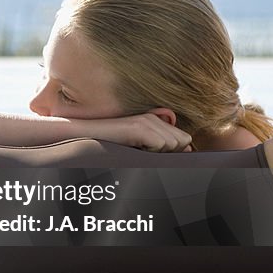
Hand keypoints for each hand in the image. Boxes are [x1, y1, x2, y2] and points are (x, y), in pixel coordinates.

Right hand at [75, 113, 192, 151]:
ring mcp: (147, 121)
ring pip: (174, 144)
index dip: (173, 152)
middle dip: (169, 153)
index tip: (151, 154)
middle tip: (143, 153)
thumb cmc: (110, 148)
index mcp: (155, 121)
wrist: (83, 139)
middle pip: (183, 142)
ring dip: (158, 154)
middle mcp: (154, 117)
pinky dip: (151, 153)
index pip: (184, 139)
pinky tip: (133, 150)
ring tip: (136, 151)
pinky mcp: (140, 126)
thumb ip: (161, 146)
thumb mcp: (138, 148)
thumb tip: (189, 150)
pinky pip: (162, 145)